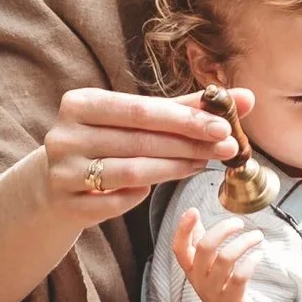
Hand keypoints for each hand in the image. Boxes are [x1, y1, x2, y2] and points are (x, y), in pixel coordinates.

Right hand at [40, 84, 236, 227]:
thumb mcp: (136, 121)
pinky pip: (117, 203)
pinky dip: (140, 195)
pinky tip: (156, 187)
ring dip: (174, 169)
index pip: (141, 110)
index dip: (185, 118)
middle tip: (228, 148)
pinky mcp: (68, 203)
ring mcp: (63, 171)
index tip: (224, 125)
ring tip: (203, 164)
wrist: (55, 183)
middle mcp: (65, 135)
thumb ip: (187, 108)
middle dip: (189, 144)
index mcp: (80, 103)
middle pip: (140, 141)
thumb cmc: (106, 141)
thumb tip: (245, 98)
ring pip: (131, 172)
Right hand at [171, 202, 269, 301]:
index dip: (183, 228)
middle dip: (222, 229)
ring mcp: (216, 292)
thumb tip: (194, 218)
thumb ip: (200, 245)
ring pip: (225, 259)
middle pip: (204, 248)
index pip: (179, 248)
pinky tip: (259, 254)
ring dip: (243, 242)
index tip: (193, 210)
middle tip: (239, 222)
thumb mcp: (206, 270)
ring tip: (256, 235)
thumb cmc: (222, 294)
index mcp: (192, 271)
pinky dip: (251, 261)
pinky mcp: (234, 301)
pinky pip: (240, 277)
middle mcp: (200, 281)